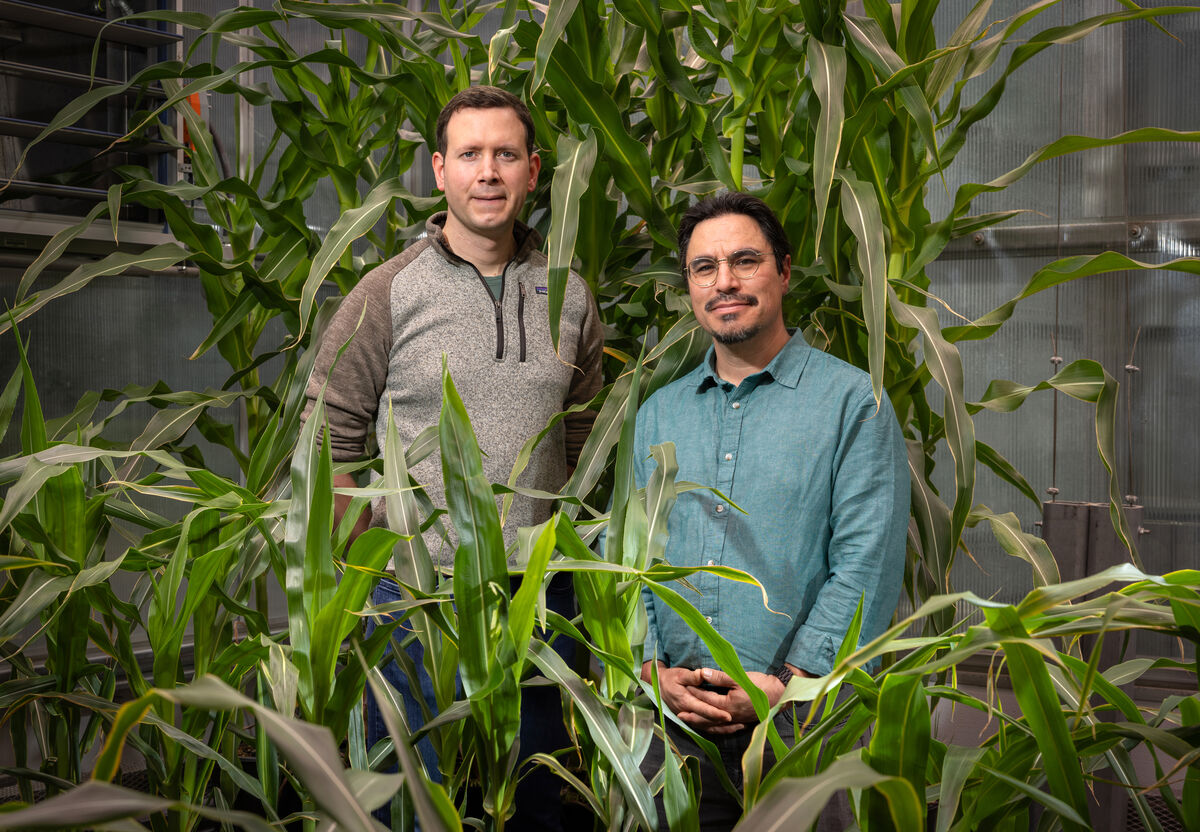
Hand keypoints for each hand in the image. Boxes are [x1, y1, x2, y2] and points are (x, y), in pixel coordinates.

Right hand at [641, 661, 736, 730]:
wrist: (659, 686)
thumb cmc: (671, 678)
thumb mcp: (680, 674)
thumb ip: (692, 676)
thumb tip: (703, 674)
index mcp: (685, 701)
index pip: (703, 710)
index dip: (716, 713)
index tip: (729, 715)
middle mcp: (687, 712)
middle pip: (707, 721)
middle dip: (723, 724)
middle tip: (740, 724)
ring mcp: (688, 718)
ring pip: (707, 727)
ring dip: (722, 729)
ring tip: (738, 727)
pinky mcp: (690, 720)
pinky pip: (704, 728)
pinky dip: (717, 729)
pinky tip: (728, 728)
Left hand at [688, 665, 811, 735]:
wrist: (779, 696)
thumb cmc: (760, 685)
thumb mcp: (739, 678)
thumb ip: (719, 676)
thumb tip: (701, 673)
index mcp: (727, 705)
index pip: (705, 698)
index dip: (693, 693)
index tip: (681, 688)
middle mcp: (729, 716)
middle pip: (706, 715)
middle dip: (691, 712)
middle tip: (676, 710)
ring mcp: (735, 721)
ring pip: (713, 724)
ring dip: (699, 722)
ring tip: (687, 720)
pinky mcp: (741, 722)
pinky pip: (723, 729)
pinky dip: (713, 728)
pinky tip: (708, 727)